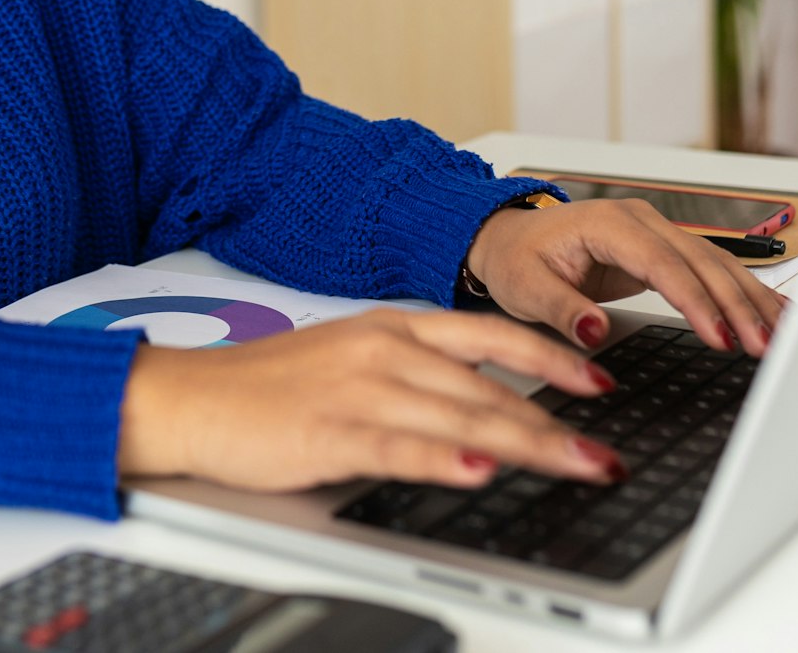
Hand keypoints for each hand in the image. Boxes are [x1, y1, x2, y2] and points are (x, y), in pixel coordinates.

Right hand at [117, 307, 627, 493]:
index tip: (602, 383)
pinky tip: (481, 471)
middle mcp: (384, 350)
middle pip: (489, 388)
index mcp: (392, 327)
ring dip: (529, 445)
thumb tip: (481, 408)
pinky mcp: (329, 432)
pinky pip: (401, 446)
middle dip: (558, 423)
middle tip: (607, 453)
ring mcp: (358, 390)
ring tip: (578, 466)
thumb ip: (415, 378)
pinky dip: (447, 460)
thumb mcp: (351, 361)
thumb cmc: (267, 387)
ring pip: (461, 416)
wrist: (191, 397)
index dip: (552, 358)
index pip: (491, 335)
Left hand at [464, 196, 786, 354]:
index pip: (664, 264)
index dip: (696, 302)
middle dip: (736, 306)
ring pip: (715, 263)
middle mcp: (640, 221)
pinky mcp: (662, 250)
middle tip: (763, 347)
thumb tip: (594, 331)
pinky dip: (742, 292)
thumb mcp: (525, 287)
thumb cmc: (515, 258)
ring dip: (750, 299)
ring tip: (782, 334)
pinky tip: (770, 312)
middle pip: (701, 262)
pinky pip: (709, 270)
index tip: (720, 337)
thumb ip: (562, 309)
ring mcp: (655, 232)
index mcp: (608, 223)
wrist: (508, 239)